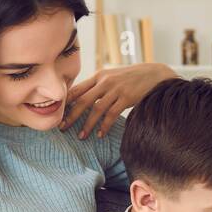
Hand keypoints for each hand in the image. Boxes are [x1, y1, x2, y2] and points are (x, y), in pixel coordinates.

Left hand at [59, 62, 176, 138]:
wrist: (155, 74)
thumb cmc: (132, 78)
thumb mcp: (113, 77)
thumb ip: (99, 86)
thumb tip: (84, 100)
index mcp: (99, 76)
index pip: (77, 89)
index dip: (65, 102)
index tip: (57, 114)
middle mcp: (105, 82)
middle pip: (82, 100)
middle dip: (71, 116)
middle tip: (62, 128)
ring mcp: (116, 90)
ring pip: (96, 110)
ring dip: (87, 125)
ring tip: (80, 136)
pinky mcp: (127, 98)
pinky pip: (112, 114)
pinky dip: (104, 126)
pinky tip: (100, 135)